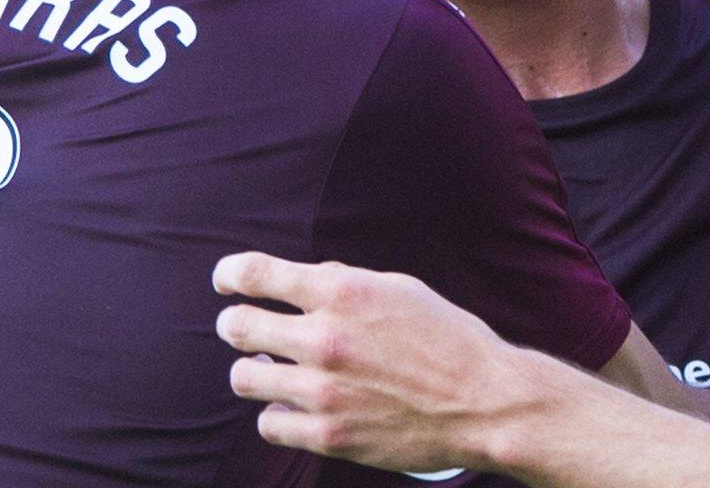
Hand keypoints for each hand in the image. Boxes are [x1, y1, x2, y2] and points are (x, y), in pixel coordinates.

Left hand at [213, 254, 525, 473]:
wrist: (483, 402)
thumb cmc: (449, 339)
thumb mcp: (401, 290)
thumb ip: (347, 283)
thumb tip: (306, 281)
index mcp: (342, 292)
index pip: (255, 274)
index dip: (230, 275)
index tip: (226, 281)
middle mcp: (323, 338)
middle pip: (237, 327)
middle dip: (235, 323)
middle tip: (242, 326)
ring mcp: (321, 391)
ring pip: (245, 377)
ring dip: (254, 370)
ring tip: (273, 370)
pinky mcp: (326, 436)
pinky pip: (269, 424)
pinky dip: (278, 414)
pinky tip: (297, 407)